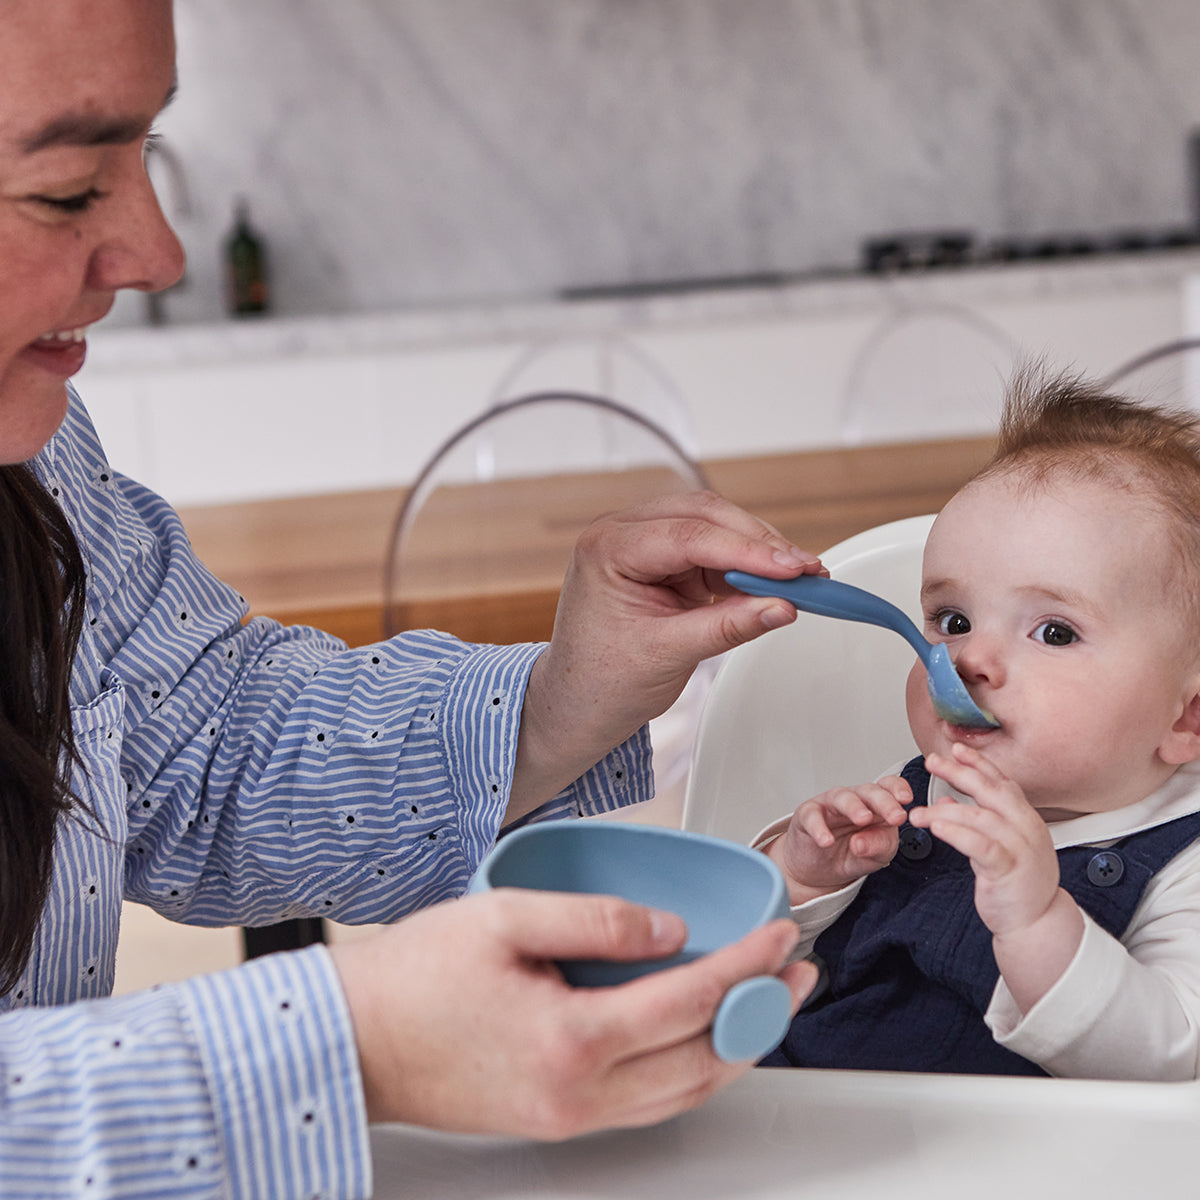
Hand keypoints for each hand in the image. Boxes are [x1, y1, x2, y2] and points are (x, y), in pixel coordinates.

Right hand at [330, 888, 814, 1139]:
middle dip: (762, 1013)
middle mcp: (579, 1092)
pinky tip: (699, 1039)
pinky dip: (691, 1071)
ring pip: (683, 1094)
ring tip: (767, 1004)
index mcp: (571, 1039)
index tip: (777, 934)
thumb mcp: (503, 917)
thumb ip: (594, 919)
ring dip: (735, 1048)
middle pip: (703, 1060)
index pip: (689, 1000)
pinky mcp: (556, 1118)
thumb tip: (666, 928)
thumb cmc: (412, 978)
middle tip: (798, 972)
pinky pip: (647, 1103)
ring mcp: (569, 1115)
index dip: (745, 964)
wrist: (353, 1042)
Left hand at [511, 492, 822, 818]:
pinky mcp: (663, 560)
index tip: (792, 568)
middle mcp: (622, 534)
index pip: (689, 534)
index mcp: (608, 549)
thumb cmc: (601, 681)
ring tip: (799, 579)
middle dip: (759, 543)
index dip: (748, 549)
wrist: (578, 704)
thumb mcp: (668, 654)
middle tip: (806, 571)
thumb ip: (728, 626)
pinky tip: (772, 583)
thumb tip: (782, 607)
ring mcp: (643, 543)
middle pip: (705, 515)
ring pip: (713, 526)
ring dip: (756, 551)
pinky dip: (744, 565)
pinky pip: (712, 549)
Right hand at [768, 776, 910, 903]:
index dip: (898, 789)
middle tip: (895, 816)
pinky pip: (812, 816)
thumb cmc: (852, 855)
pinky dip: (819, 828)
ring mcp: (830, 805)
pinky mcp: (807, 815)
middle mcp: (855, 800)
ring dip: (854, 807)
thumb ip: (879, 846)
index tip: (907, 800)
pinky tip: (826, 840)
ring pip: (842, 797)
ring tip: (863, 819)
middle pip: (870, 791)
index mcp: (877, 806)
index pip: (889, 787)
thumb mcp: (875, 856)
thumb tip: (863, 842)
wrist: (819, 871)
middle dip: (884, 802)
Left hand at [912, 742, 1083, 1010]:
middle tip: (934, 762)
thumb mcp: (997, 847)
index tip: (956, 749)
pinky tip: (936, 826)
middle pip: (992, 791)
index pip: (1003, 782)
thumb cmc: (1017, 886)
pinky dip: (957, 832)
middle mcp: (1027, 829)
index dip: (980, 763)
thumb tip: (949, 802)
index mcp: (1026, 820)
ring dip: (946, 810)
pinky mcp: (1009, 870)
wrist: (1037, 925)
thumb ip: (977, 823)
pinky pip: (980, 846)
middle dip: (961, 773)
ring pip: (982, 817)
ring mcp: (1021, 849)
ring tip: (918, 811)